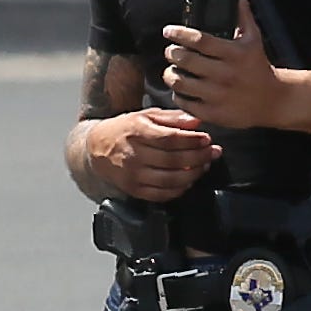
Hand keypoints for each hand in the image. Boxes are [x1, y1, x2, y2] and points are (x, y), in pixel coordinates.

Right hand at [81, 110, 219, 201]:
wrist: (97, 148)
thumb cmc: (125, 129)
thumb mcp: (145, 116)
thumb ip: (172, 117)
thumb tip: (196, 121)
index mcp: (137, 133)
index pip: (170, 139)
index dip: (192, 140)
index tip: (207, 139)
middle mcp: (134, 155)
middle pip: (173, 160)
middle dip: (199, 157)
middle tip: (213, 153)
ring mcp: (133, 175)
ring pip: (170, 180)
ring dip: (193, 174)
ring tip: (204, 166)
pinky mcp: (134, 190)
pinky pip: (161, 194)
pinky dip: (179, 189)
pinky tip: (188, 181)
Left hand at [161, 0, 298, 128]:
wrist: (273, 101)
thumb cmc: (259, 69)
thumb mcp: (254, 40)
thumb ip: (243, 17)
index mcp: (235, 54)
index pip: (200, 40)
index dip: (180, 34)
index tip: (169, 31)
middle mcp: (225, 74)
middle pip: (186, 60)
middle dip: (172, 53)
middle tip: (171, 51)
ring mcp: (218, 95)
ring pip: (180, 82)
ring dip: (170, 74)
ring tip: (171, 70)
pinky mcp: (213, 113)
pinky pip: (185, 103)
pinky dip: (178, 94)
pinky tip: (181, 89)